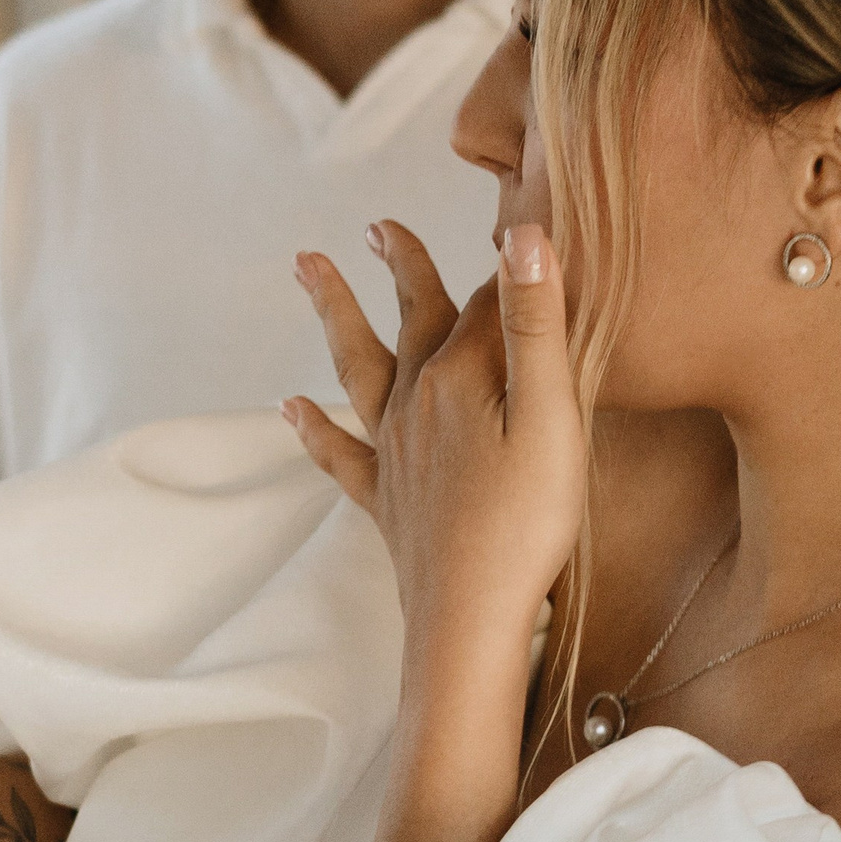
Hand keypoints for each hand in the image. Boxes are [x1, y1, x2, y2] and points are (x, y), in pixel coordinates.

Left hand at [285, 222, 585, 644]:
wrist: (469, 617)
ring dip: (336, 315)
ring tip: (306, 268)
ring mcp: (394, 451)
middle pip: (413, 318)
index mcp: (460, 375)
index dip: (509, 266)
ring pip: (359, 366)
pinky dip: (314, 428)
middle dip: (401, 268)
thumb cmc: (525, 521)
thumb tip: (523, 232)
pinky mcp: (386, 500)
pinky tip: (290, 408)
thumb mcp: (550, 416)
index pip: (487, 300)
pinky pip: (340, 454)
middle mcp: (417, 402)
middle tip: (377, 225)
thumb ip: (535, 324)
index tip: (524, 224)